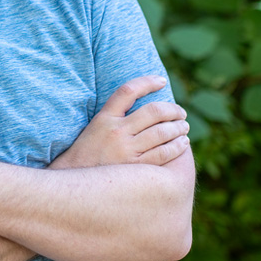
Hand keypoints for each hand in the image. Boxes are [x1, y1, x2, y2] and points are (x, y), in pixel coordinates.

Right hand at [50, 75, 188, 169]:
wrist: (76, 179)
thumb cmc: (88, 152)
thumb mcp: (95, 127)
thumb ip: (115, 116)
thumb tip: (142, 107)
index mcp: (104, 118)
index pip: (128, 91)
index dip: (147, 82)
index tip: (161, 81)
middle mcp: (116, 131)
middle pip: (153, 111)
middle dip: (172, 110)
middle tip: (180, 112)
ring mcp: (126, 149)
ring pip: (162, 132)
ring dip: (178, 127)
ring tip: (183, 127)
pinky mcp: (135, 167)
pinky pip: (163, 153)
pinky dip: (177, 146)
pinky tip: (182, 144)